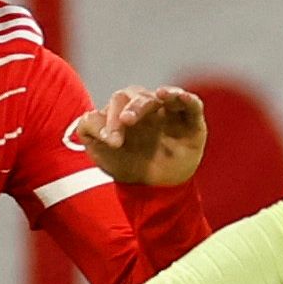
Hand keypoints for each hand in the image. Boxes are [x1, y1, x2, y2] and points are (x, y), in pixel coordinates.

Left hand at [77, 87, 206, 187]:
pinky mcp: (192, 122)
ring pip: (166, 95)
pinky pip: (192, 105)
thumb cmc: (126, 165)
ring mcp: (170, 113)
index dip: (112, 118)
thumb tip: (92, 116)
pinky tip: (180, 96)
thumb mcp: (101, 152)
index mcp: (125, 109)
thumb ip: (89, 130)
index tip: (110, 141)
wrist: (152, 189)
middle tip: (126, 122)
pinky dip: (187, 99)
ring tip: (160, 95)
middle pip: (139, 96)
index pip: (118, 103)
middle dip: (133, 108)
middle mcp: (147, 107)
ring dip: (164, 94)